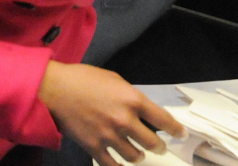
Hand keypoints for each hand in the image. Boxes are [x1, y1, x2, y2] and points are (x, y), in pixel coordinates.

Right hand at [38, 61, 186, 165]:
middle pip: (151, 142)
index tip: (181, 134)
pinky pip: (111, 163)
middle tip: (160, 148)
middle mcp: (124, 120)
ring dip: (139, 156)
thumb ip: (131, 97)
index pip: (163, 119)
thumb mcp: (116, 81)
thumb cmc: (86, 79)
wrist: (56, 90)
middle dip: (159, 147)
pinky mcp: (93, 147)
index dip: (176, 129)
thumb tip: (141, 110)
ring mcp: (109, 136)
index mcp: (133, 100)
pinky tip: (121, 165)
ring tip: (139, 155)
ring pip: (133, 155)